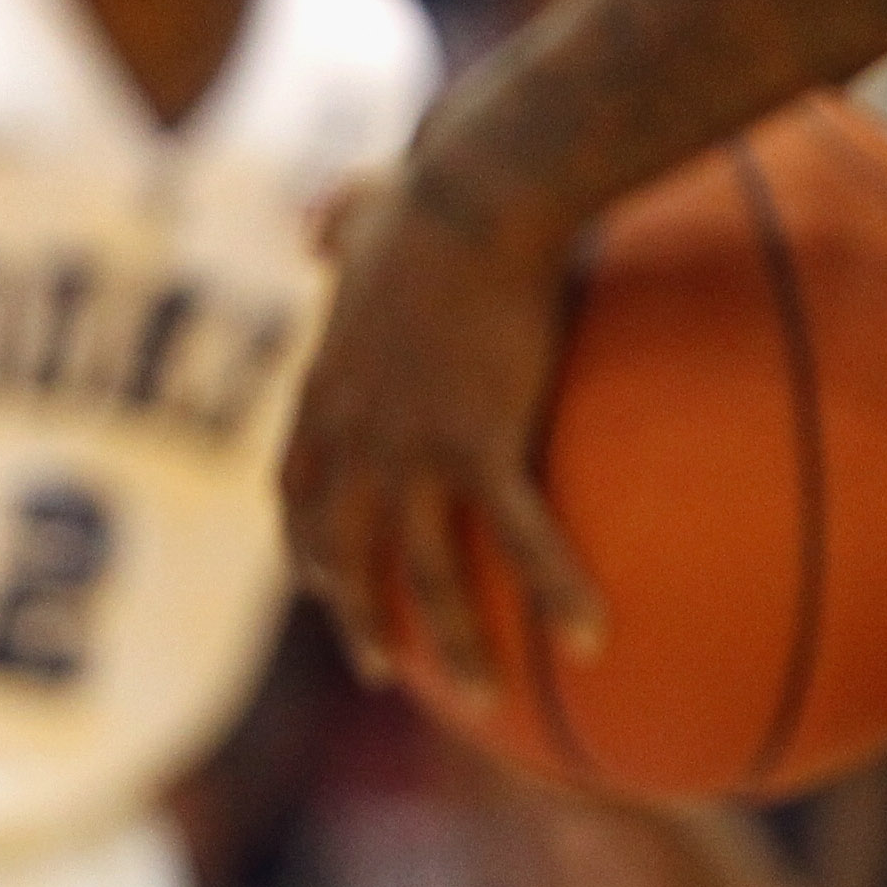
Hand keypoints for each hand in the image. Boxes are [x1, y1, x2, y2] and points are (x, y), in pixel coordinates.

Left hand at [279, 163, 604, 693]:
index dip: (307, 542)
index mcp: (328, 389)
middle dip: (356, 615)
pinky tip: (588, 639)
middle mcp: (355, 433)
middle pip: (343, 548)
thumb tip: (317, 223)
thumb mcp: (365, 208)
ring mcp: (410, 446)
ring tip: (470, 698)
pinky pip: (517, 539)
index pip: (298, 488)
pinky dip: (551, 592)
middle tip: (377, 670)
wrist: (477, 194)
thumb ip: (335, 223)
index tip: (319, 584)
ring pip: (419, 570)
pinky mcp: (478, 444)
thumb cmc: (433, 188)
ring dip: (448, 641)